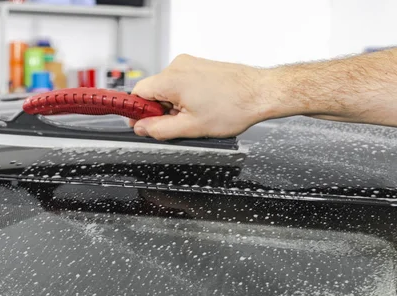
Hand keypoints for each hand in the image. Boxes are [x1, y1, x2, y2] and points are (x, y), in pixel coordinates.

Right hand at [130, 54, 271, 139]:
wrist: (261, 93)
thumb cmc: (235, 106)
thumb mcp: (191, 127)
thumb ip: (159, 129)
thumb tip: (141, 128)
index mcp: (171, 79)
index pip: (137, 94)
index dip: (138, 112)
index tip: (143, 124)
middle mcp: (178, 66)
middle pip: (152, 91)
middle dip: (160, 110)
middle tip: (178, 124)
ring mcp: (190, 63)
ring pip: (167, 88)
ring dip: (174, 104)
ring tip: (195, 114)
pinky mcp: (199, 65)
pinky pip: (180, 82)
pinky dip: (184, 96)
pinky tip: (201, 106)